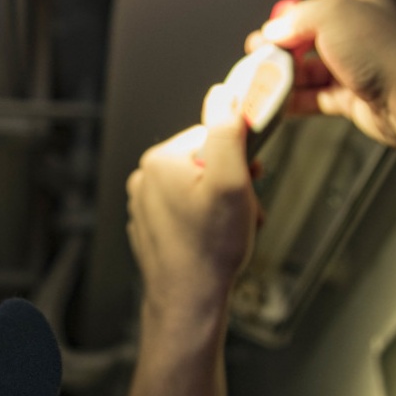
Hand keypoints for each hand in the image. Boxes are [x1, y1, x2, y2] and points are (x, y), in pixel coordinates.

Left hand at [126, 84, 257, 317]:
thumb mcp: (232, 181)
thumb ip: (228, 131)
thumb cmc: (210, 249)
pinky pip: (187, 209)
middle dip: (232, 184)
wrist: (189, 301)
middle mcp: (146, 179)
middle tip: (242, 210)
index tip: (249, 178)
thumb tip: (224, 95)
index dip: (239, 157)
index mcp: (160, 160)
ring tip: (230, 228)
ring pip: (199, 188)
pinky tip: (213, 239)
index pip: (213, 136)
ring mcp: (145, 204)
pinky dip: (206, 219)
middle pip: (206, 161)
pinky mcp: (152, 225)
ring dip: (224, 203)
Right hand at [246, 0, 395, 148]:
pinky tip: (277, 99)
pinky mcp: (352, 95)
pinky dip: (296, 98)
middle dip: (284, 41)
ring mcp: (357, 64)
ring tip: (261, 76)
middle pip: (312, 32)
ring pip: (311, 67)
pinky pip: (316, 96)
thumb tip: (274, 30)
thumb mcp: (331, 14)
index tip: (281, 8)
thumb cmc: (381, 49)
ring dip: (285, 72)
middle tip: (260, 48)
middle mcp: (361, 30)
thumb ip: (296, 17)